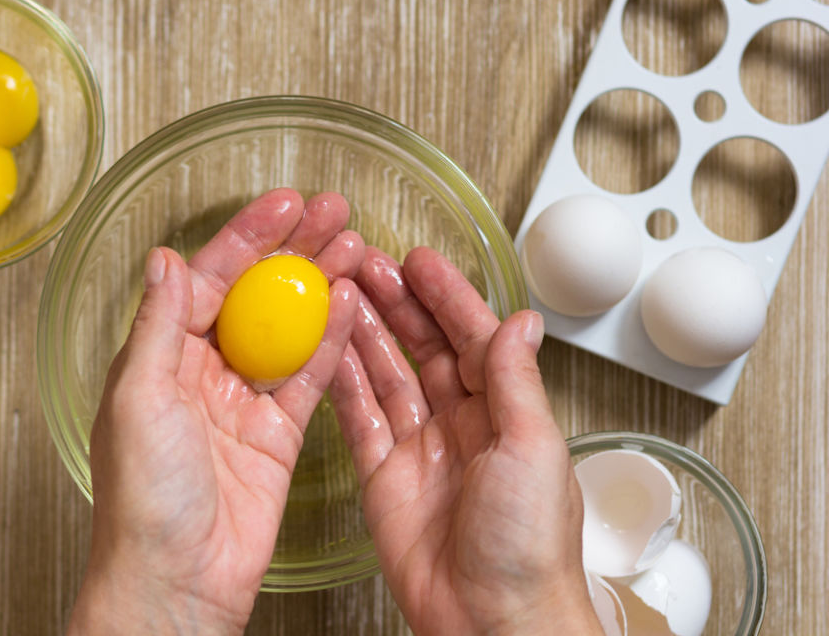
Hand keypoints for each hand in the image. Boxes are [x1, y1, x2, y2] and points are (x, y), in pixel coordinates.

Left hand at [68, 189, 362, 634]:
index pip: (209, 278)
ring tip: (355, 247)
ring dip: (321, 286)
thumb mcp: (139, 398)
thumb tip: (162, 258)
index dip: (248, 237)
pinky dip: (332, 341)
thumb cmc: (143, 499)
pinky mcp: (278, 434)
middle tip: (335, 213)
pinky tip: (352, 306)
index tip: (284, 204)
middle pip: (257, 295)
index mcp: (162, 356)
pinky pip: (309, 378)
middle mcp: (203, 372)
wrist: (178, 579)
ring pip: (289, 329)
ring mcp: (244, 401)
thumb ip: (157, 326)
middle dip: (296, 249)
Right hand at [330, 247, 600, 635]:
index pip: (473, 337)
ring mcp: (420, 449)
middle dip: (399, 304)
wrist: (493, 621)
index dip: (446, 296)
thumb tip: (521, 320)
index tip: (420, 261)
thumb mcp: (532, 448)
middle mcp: (463, 424)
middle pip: (426, 349)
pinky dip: (342, 382)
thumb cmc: (530, 547)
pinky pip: (360, 418)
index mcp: (506, 412)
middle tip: (368, 266)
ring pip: (388, 375)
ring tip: (340, 293)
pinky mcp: (384, 476)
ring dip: (367, 333)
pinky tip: (328, 349)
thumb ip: (517, 380)